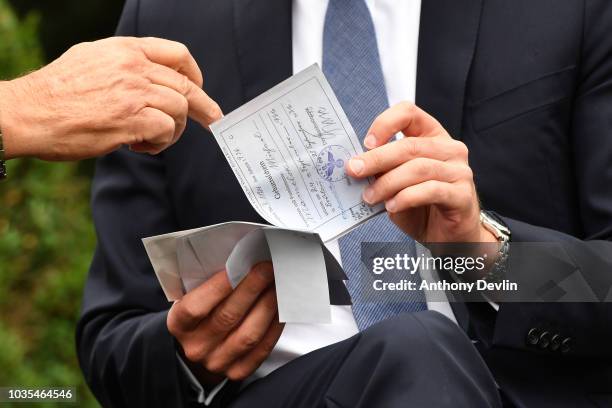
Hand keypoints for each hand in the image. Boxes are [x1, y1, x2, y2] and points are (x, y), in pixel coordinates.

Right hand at [0, 37, 222, 159]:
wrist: (28, 112)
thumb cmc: (55, 93)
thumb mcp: (90, 59)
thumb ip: (123, 64)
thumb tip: (148, 76)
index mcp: (125, 50)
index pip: (176, 53)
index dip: (194, 73)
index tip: (198, 87)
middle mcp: (133, 67)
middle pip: (186, 86)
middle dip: (204, 107)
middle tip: (212, 120)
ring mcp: (133, 92)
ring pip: (180, 110)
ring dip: (174, 130)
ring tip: (153, 139)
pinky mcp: (131, 119)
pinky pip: (166, 130)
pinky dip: (161, 142)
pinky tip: (142, 146)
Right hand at [167, 262, 282, 383]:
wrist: (201, 346)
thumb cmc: (201, 311)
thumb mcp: (192, 296)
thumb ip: (208, 283)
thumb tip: (240, 262)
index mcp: (179, 324)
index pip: (196, 306)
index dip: (220, 285)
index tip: (241, 264)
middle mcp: (196, 347)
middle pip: (228, 317)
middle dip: (252, 289)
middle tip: (268, 269)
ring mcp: (217, 362)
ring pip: (249, 334)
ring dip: (267, 306)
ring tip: (277, 285)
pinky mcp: (238, 371)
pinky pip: (261, 349)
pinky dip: (274, 326)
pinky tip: (280, 307)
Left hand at [346, 102, 495, 243]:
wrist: (447, 235)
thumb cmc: (421, 205)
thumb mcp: (396, 182)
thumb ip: (383, 170)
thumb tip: (357, 165)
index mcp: (432, 136)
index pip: (409, 114)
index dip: (385, 124)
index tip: (366, 143)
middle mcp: (450, 149)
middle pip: (410, 145)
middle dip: (377, 158)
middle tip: (354, 170)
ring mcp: (459, 171)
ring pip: (418, 168)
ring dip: (388, 183)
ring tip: (370, 196)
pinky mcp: (463, 195)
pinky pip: (431, 190)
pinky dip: (406, 197)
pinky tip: (392, 206)